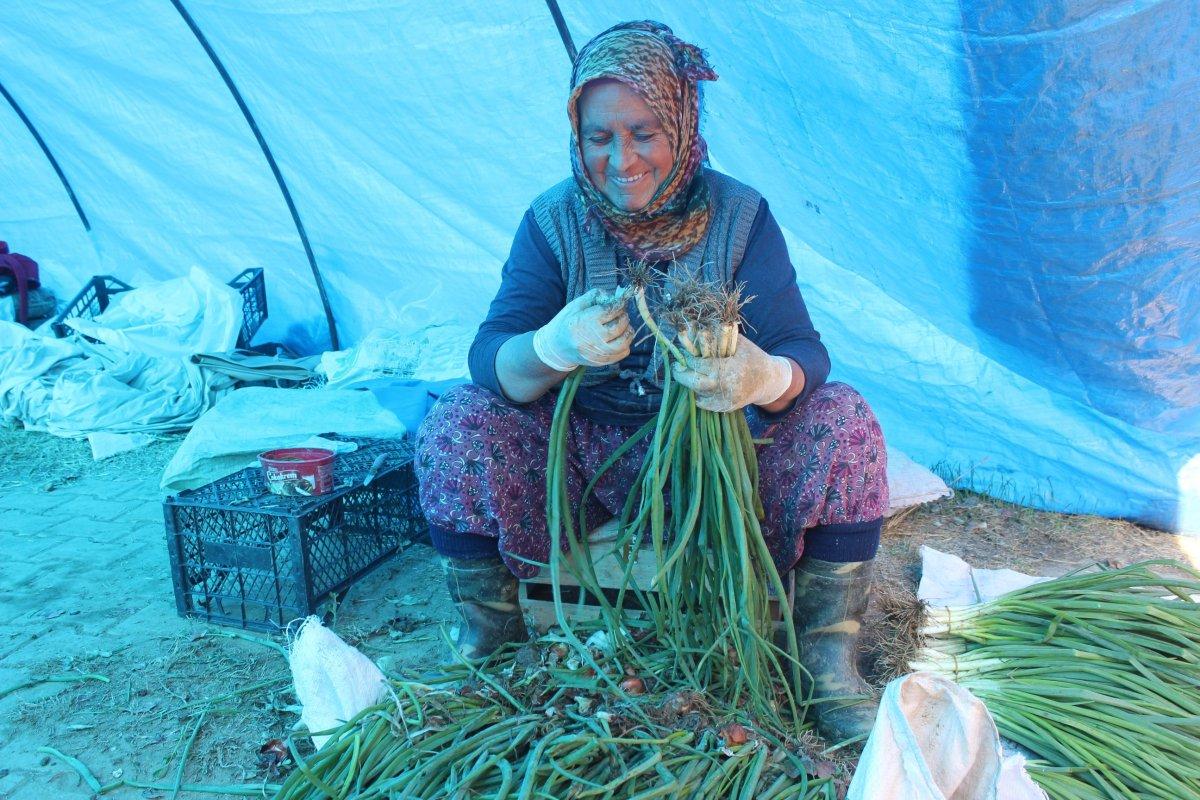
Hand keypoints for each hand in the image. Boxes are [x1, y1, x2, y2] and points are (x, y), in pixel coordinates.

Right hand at [532, 289, 632, 371]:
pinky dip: (626, 343)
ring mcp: (598, 353)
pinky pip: (623, 352)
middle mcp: (592, 339)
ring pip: (625, 340)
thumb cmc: (566, 324)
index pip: (610, 310)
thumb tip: (613, 296)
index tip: (619, 301)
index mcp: (584, 322)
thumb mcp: (575, 305)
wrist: (556, 348)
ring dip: (628, 330)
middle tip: (620, 312)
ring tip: (622, 325)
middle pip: (619, 325)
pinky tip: (619, 337)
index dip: (618, 304)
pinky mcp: (602, 362)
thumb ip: (594, 297)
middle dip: (623, 315)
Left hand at [673, 334, 792, 411]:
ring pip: (696, 392)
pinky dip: (699, 394)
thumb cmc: (752, 357)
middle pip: (692, 382)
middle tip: (677, 367)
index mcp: (727, 369)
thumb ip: (717, 335)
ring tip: (687, 373)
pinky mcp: (724, 408)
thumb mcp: (738, 343)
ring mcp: (724, 400)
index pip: (698, 364)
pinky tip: (701, 385)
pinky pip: (703, 403)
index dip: (687, 358)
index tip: (682, 353)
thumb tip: (693, 328)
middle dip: (681, 374)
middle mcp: (724, 387)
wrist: (768, 381)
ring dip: (689, 383)